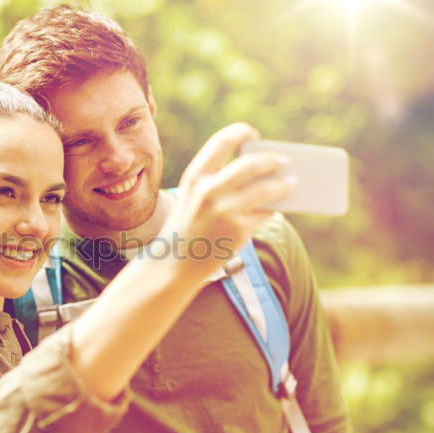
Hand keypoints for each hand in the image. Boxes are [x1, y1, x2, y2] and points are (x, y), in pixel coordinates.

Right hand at [161, 122, 295, 277]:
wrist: (174, 264)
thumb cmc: (188, 227)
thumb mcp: (191, 199)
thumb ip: (217, 183)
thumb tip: (262, 175)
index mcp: (194, 177)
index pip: (220, 142)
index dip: (239, 133)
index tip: (253, 134)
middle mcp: (208, 191)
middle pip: (250, 164)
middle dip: (271, 160)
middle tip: (284, 160)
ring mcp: (224, 211)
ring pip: (265, 189)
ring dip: (282, 185)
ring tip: (293, 183)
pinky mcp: (238, 230)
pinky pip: (265, 213)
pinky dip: (273, 209)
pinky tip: (276, 208)